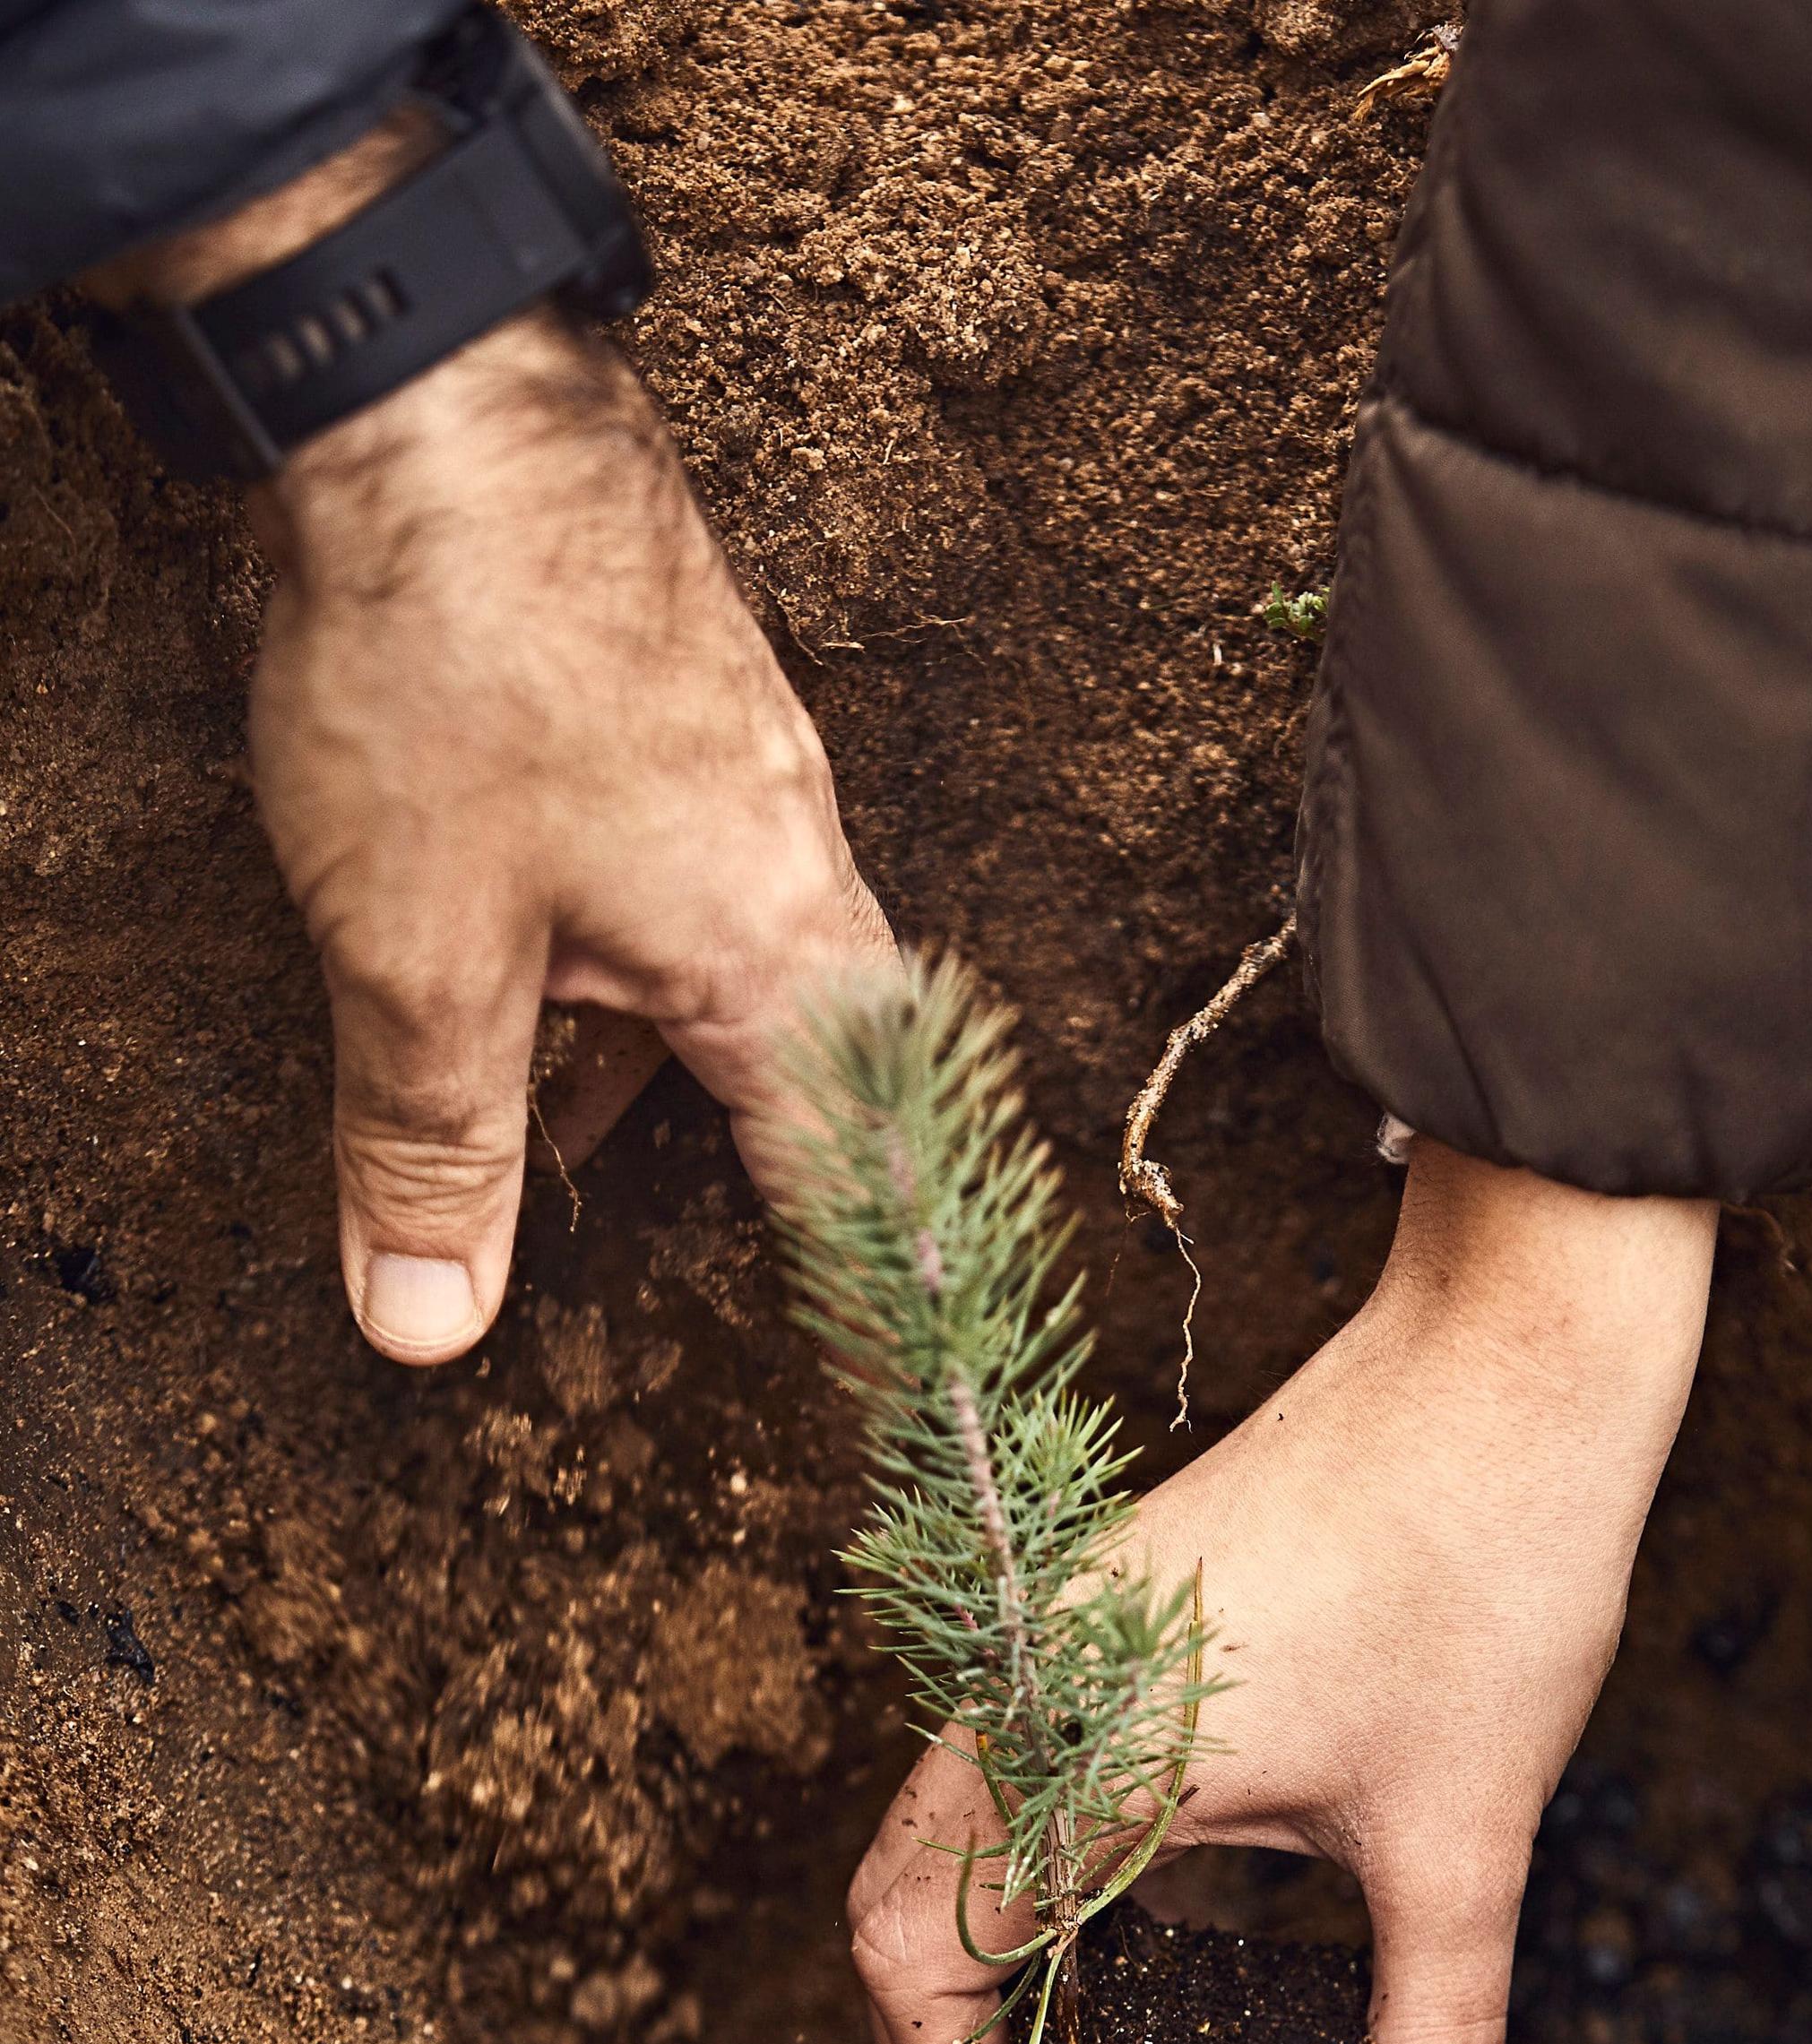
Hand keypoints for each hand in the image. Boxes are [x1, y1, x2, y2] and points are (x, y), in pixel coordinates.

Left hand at [98, 124, 893, 1364]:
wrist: (430, 391)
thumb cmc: (453, 669)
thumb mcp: (418, 961)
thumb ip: (437, 1156)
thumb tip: (428, 1331)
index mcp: (783, 961)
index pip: (867, 1181)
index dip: (871, 1298)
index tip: (896, 1387)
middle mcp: (801, 866)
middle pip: (812, 1073)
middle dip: (752, 1168)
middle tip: (734, 1256)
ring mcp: (749, 770)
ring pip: (725, 966)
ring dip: (644, 1053)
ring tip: (543, 1109)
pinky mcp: (682, 701)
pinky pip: (676, 876)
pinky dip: (609, 952)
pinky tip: (511, 955)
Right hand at [846, 1143, 1717, 2043]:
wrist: (1511, 1360)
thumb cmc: (1480, 1576)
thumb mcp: (1462, 1844)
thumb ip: (1428, 2036)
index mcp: (1076, 1751)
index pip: (919, 1959)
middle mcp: (1027, 1680)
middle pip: (901, 1898)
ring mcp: (1057, 1625)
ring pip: (949, 1819)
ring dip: (979, 1952)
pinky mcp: (1108, 1594)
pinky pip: (1012, 1752)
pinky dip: (1026, 1861)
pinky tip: (1120, 1927)